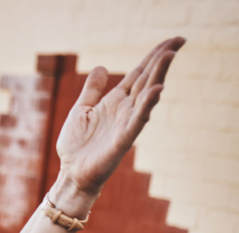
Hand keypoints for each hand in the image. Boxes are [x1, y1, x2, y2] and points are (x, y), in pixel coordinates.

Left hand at [56, 37, 184, 200]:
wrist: (71, 173)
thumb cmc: (76, 145)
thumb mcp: (81, 109)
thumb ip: (92, 89)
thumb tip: (102, 67)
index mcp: (115, 101)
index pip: (138, 74)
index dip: (152, 57)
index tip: (170, 41)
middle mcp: (125, 109)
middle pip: (147, 79)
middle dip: (162, 59)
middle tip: (180, 39)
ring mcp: (126, 123)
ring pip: (147, 94)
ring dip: (158, 75)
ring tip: (170, 55)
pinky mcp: (124, 138)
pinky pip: (138, 119)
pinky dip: (147, 104)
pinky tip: (156, 90)